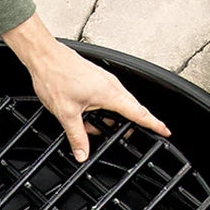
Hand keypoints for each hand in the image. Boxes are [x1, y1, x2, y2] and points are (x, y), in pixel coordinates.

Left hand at [1, 13, 169, 161]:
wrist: (44, 56)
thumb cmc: (55, 76)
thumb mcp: (66, 114)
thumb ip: (77, 136)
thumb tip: (83, 153)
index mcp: (110, 93)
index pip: (139, 113)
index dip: (153, 124)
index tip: (165, 131)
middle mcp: (111, 85)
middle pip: (129, 110)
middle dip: (125, 125)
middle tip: (119, 138)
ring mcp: (104, 80)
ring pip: (114, 105)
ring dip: (106, 118)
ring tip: (88, 126)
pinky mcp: (95, 78)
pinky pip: (105, 98)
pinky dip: (99, 109)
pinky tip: (84, 114)